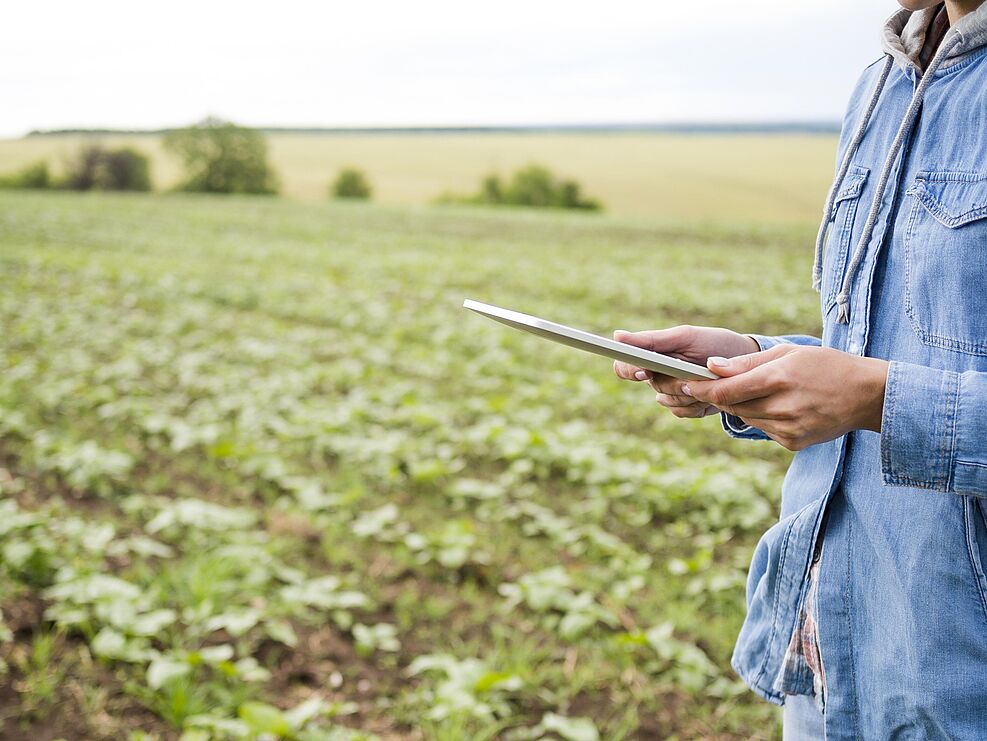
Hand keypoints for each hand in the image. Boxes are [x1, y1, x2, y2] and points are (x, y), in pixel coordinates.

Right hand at [612, 326, 760, 418]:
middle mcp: (656, 374)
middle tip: (695, 375)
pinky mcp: (684, 407)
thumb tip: (617, 336)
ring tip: (709, 379)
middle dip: (676, 381)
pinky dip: (698, 404)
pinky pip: (681, 412)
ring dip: (690, 393)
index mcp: (652, 354)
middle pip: (653, 385)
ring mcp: (670, 392)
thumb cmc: (714, 344)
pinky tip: (710, 393)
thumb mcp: (685, 337)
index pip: (624, 366)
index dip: (630, 370)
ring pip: (668, 401)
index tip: (644, 371)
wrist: (746, 364)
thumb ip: (652, 340)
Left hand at [684, 344, 888, 449]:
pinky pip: (763, 429)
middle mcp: (781, 406)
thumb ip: (748, 362)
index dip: (700, 388)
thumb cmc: (826, 366)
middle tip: (706, 385)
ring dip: (740, 406)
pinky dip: (761, 417)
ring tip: (754, 391)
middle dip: (717, 395)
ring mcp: (787, 428)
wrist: (868, 395)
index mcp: (778, 378)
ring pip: (745, 418)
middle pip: (731, 405)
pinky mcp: (792, 443)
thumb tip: (712, 366)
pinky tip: (778, 406)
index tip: (684, 383)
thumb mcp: (788, 353)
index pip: (725, 390)